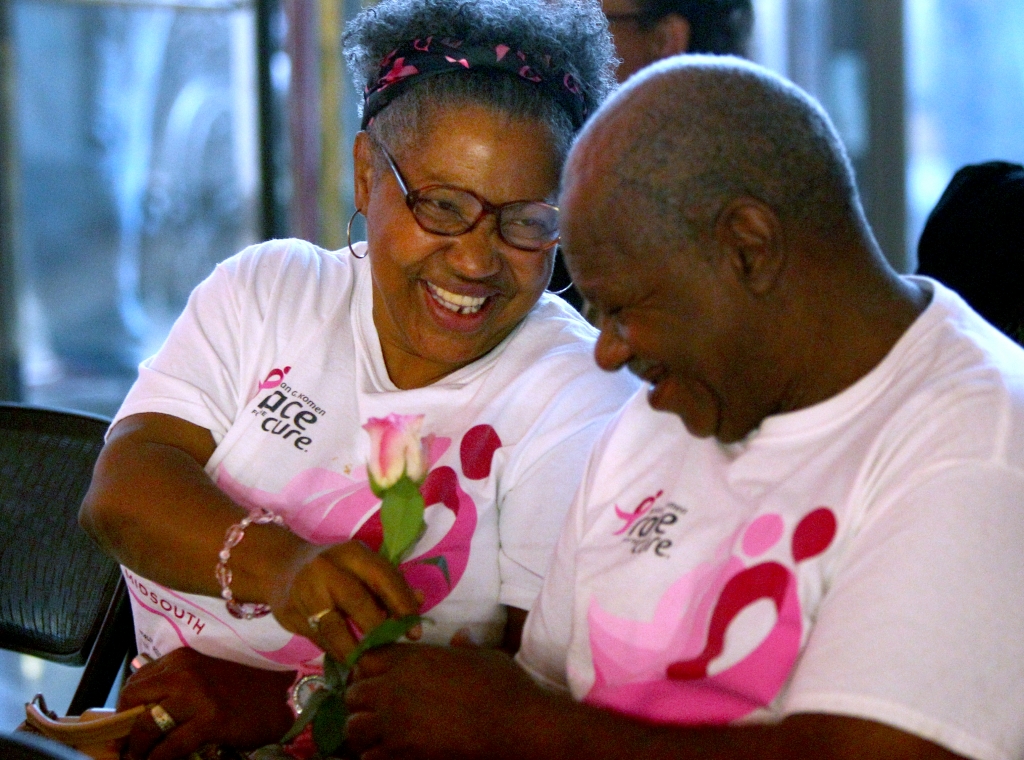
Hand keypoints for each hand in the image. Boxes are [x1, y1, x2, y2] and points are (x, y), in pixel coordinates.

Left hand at [117, 647, 294, 759]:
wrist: (277, 699)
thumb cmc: (239, 689)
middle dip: (125, 728)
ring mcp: (197, 695)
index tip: (125, 728)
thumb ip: (174, 684)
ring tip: (140, 759)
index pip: (136, 682)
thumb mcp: (202, 676)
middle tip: (128, 747)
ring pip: (147, 725)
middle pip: (133, 699)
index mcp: (181, 658)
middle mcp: (185, 671)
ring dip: (138, 749)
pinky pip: (170, 747)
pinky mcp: (210, 719)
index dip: (125, 709)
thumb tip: (138, 711)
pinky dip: (159, 759)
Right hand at [269, 540, 421, 660]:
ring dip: (354, 649)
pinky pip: (318, 638)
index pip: (383, 578)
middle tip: (391, 650)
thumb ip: (389, 584)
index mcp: (352, 553)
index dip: (402, 605)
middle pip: (357, 602)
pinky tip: (348, 659)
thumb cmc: (334, 569)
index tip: (414, 632)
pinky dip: (336, 652)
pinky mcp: (290, 612)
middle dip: (378, 630)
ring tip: (369, 662)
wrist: (280, 566)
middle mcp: (327, 568)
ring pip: (334, 627)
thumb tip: (419, 600)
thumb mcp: (361, 566)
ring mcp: (305, 590)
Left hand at [345, 644, 549, 759]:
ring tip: (381, 733)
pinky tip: (393, 752)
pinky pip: (370, 757)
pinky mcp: (402, 754)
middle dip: (362, 701)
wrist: (515, 724)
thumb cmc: (503, 685)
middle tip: (378, 708)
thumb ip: (462, 648)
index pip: (366, 659)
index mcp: (413, 659)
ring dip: (364, 730)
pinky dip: (376, 756)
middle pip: (353, 694)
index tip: (380, 677)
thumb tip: (461, 637)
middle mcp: (396, 689)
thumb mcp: (482, 656)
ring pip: (354, 728)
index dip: (370, 669)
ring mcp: (396, 724)